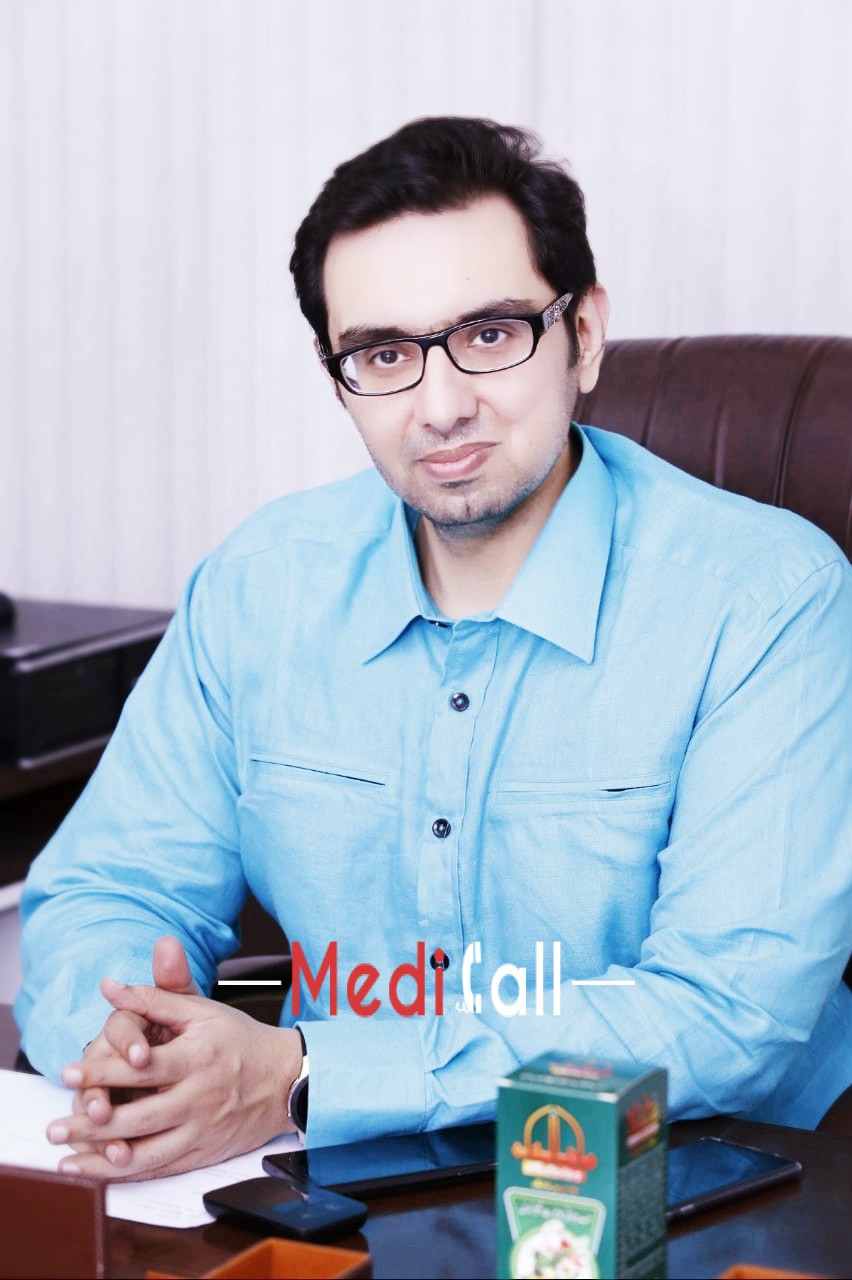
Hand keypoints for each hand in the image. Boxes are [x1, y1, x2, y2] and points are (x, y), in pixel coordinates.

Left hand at [49, 977, 301, 1180]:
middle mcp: (199, 1098)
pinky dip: (129, 1174)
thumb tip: (111, 986)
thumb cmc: (240, 1039)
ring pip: (147, 1153)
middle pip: (139, 1117)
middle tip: (57, 1126)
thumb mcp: (202, 1010)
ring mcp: (201, 1130)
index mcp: (197, 1058)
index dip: (104, 1070)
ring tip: (68, 1159)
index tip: (69, 1073)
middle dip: (94, 1124)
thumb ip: (154, 997)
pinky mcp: (204, 1153)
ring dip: (103, 1158)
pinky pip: (162, 1169)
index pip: (143, 1068)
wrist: (286, 1077)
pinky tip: (101, 1173)